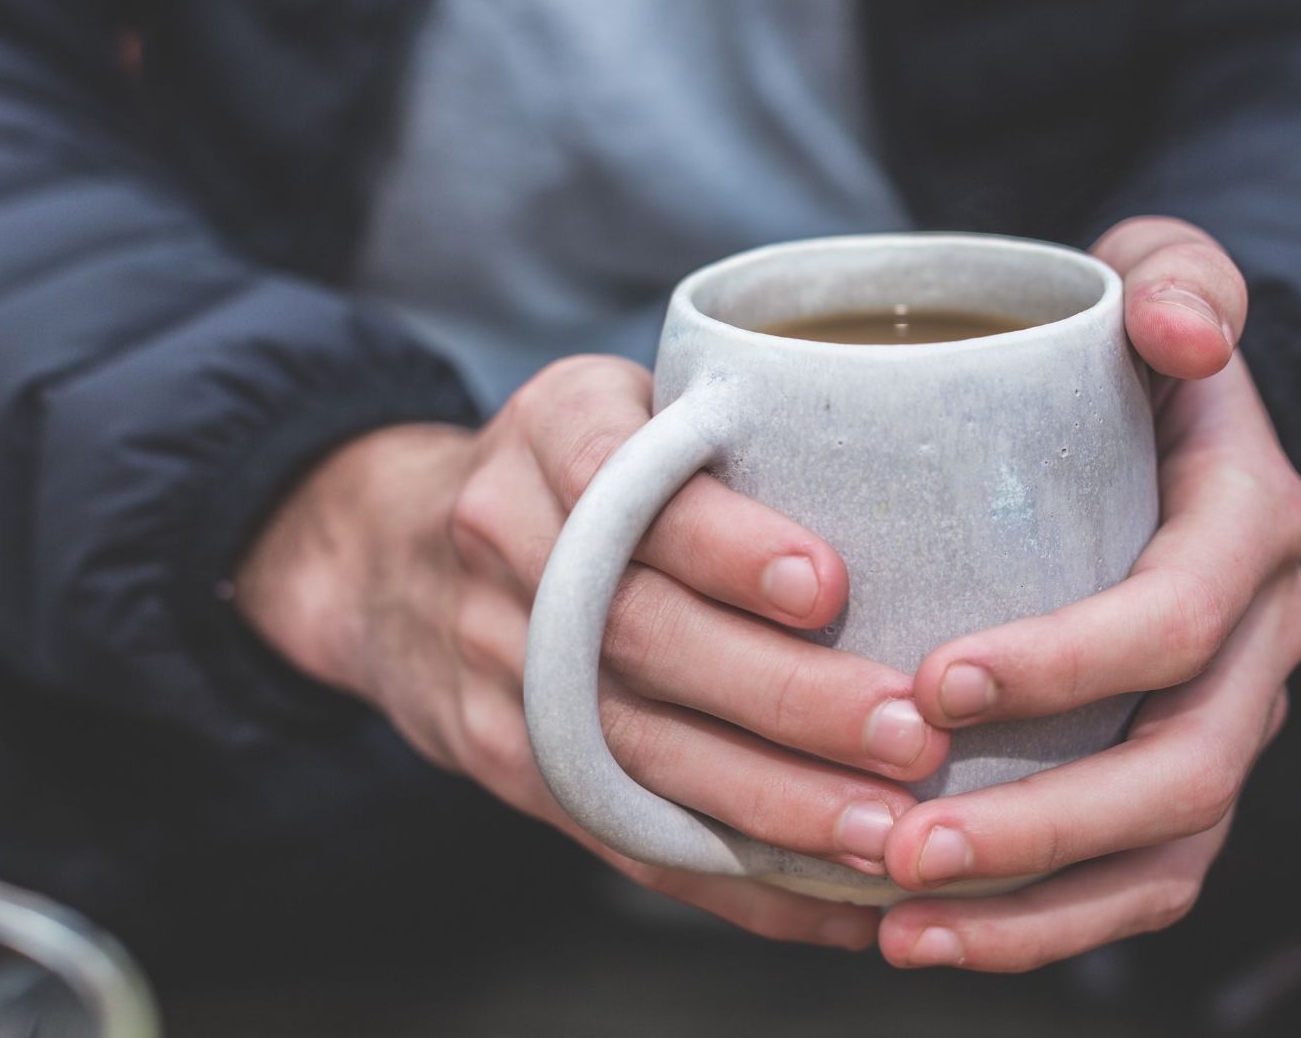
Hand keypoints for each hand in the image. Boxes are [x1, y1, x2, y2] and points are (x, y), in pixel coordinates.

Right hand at [235, 356, 954, 950]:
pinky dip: (733, 880)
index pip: (629, 485)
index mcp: (551, 434)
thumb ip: (730, 421)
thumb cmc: (575, 467)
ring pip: (637, 750)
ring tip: (884, 831)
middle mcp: (509, 548)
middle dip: (784, 697)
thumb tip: (909, 477)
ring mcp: (498, 667)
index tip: (825, 586)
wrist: (392, 557)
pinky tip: (827, 900)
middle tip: (904, 733)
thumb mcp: (624, 400)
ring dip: (771, 804)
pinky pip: (624, 834)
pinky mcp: (512, 762)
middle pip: (643, 636)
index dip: (725, 544)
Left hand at [874, 217, 1300, 970]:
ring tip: (897, 920)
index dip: (1072, 662)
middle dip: (1045, 822)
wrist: (1169, 422)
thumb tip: (1182, 332)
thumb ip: (1179, 278)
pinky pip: (1138, 885)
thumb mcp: (1164, 273)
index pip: (1180, 615)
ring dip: (1035, 904)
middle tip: (904, 844)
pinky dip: (1040, 927)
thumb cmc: (1134, 349)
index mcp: (1254, 527)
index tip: (935, 680)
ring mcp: (1231, 721)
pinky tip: (919, 937)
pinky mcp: (1187, 780)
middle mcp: (1262, 640)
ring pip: (1167, 852)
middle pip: (1184, 768)